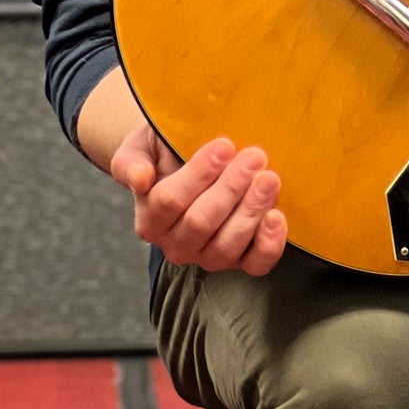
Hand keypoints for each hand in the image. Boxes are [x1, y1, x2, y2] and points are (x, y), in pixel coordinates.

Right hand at [110, 121, 287, 275]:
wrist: (190, 161)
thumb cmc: (166, 151)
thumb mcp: (142, 147)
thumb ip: (131, 161)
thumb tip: (139, 178)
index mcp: (150, 219)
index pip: (170, 200)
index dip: (198, 174)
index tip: (224, 145)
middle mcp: (176, 245)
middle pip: (201, 222)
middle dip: (231, 188)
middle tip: (255, 156)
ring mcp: (208, 255)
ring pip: (227, 245)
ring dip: (251, 211)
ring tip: (269, 179)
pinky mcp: (240, 259)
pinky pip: (254, 264)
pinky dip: (268, 245)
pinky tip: (277, 217)